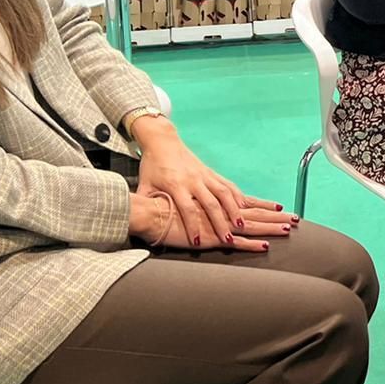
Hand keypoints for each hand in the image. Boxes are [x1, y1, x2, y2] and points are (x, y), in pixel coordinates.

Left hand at [137, 136, 285, 247]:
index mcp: (175, 184)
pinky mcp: (211, 172)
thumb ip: (144, 203)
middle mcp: (193, 179)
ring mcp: (205, 175)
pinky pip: (228, 185)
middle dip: (220, 222)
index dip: (193, 226)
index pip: (186, 209)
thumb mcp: (145, 185)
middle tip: (228, 238)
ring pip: (224, 193)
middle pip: (210, 203)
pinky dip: (238, 197)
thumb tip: (136, 222)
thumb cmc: (152, 166)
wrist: (163, 141)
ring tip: (243, 224)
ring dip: (235, 210)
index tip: (198, 242)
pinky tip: (248, 207)